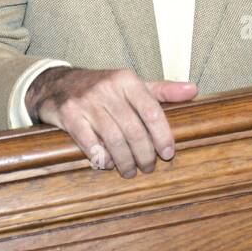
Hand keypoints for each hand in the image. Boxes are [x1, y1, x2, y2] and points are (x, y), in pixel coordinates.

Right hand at [25, 67, 195, 177]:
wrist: (58, 83)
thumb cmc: (103, 88)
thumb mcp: (132, 85)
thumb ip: (162, 91)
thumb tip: (193, 89)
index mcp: (126, 80)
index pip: (152, 111)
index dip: (162, 136)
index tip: (168, 153)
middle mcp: (107, 88)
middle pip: (133, 130)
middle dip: (144, 154)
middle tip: (148, 168)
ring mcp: (86, 101)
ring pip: (113, 139)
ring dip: (124, 161)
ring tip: (130, 171)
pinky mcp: (68, 114)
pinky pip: (89, 142)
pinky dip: (101, 157)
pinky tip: (107, 163)